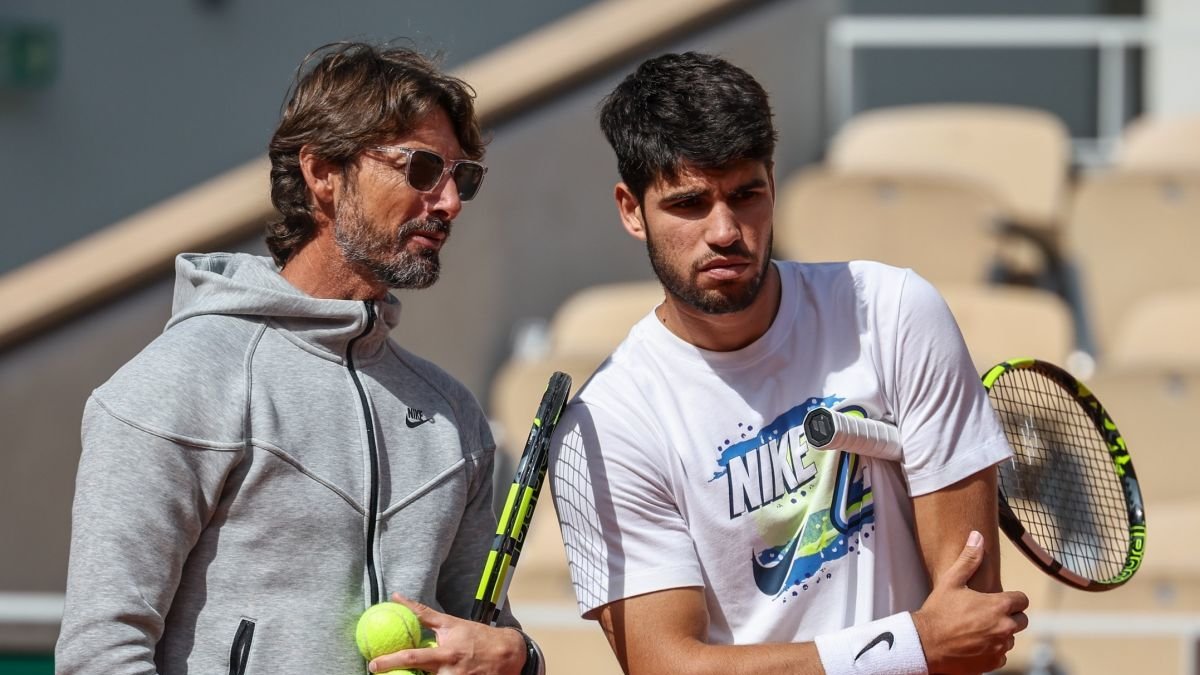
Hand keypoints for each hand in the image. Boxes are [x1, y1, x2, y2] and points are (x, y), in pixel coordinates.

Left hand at [367, 593, 527, 674]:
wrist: (508, 655)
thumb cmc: (477, 637)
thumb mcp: (451, 623)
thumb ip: (423, 614)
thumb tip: (397, 598)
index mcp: (445, 655)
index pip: (412, 658)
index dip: (390, 662)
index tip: (372, 665)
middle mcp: (450, 674)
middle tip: (385, 674)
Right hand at [912, 531, 1029, 673]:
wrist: (924, 644)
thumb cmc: (937, 611)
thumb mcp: (951, 581)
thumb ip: (969, 559)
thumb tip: (978, 536)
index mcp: (999, 606)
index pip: (1022, 600)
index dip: (1011, 598)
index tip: (996, 599)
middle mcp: (1005, 628)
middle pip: (1021, 620)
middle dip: (1008, 616)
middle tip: (986, 614)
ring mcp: (999, 647)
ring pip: (1010, 638)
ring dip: (1000, 633)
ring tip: (977, 629)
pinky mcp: (992, 663)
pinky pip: (1001, 655)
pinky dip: (992, 650)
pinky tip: (975, 644)